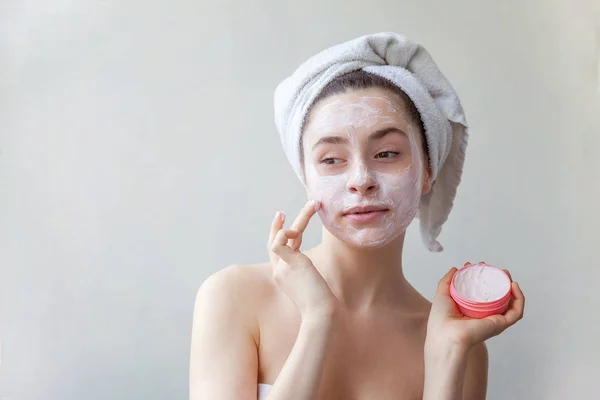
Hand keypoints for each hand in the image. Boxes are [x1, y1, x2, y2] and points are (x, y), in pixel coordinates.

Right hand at [268, 200, 337, 319]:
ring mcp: (283, 268)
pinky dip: (286, 233)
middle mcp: (280, 271)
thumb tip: (317, 272)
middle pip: (275, 241)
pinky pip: (279, 243)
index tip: (290, 225)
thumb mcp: (314, 286)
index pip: (279, 252)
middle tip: (282, 212)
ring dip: (300, 218)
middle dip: (279, 225)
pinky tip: (298, 229)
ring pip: (283, 236)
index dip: (283, 236)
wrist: (321, 314)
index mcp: (284, 275)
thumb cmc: (322, 304)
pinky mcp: (289, 265)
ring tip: (314, 205)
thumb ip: (310, 275)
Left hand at [426, 262, 524, 349]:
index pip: (483, 293)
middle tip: (499, 270)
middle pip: (498, 297)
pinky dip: (519, 299)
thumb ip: (447, 281)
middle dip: (501, 282)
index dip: (485, 279)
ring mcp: (494, 320)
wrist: (445, 334)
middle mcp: (485, 315)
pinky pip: (516, 312)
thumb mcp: (442, 294)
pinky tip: (513, 286)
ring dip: (513, 289)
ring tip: (507, 276)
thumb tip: (455, 269)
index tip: (480, 266)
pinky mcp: (500, 324)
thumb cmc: (441, 319)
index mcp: (473, 310)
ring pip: (511, 304)